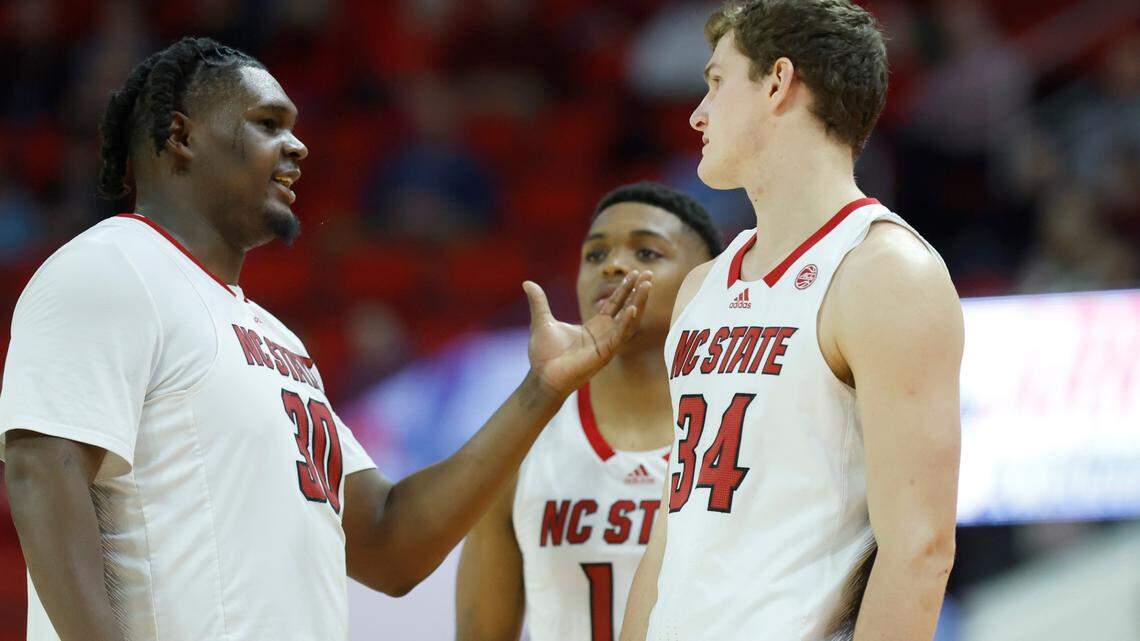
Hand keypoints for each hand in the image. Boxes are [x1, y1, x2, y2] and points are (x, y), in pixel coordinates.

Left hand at [523, 271, 651, 395]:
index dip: (625, 288)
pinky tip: (633, 308)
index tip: (635, 273)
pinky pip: (619, 336)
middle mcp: (604, 334)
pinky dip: (627, 323)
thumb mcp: (542, 321)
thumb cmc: (544, 355)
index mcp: (594, 327)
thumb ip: (539, 302)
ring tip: (646, 286)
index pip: (614, 304)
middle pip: (626, 309)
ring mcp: (606, 344)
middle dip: (638, 292)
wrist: (541, 376)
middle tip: (649, 274)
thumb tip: (527, 283)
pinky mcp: (604, 354)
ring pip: (628, 321)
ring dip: (638, 303)